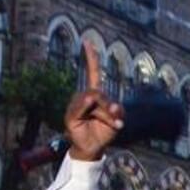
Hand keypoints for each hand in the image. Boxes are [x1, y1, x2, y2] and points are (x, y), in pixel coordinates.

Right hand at [65, 42, 123, 161]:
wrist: (94, 147)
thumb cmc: (105, 132)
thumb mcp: (118, 120)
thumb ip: (119, 111)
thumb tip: (114, 106)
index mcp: (95, 94)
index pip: (92, 73)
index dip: (90, 58)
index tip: (87, 41)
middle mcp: (84, 97)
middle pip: (99, 93)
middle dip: (111, 108)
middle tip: (119, 122)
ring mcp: (76, 106)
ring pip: (93, 101)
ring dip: (105, 115)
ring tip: (112, 125)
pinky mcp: (70, 116)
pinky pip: (80, 108)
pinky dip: (87, 108)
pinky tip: (88, 103)